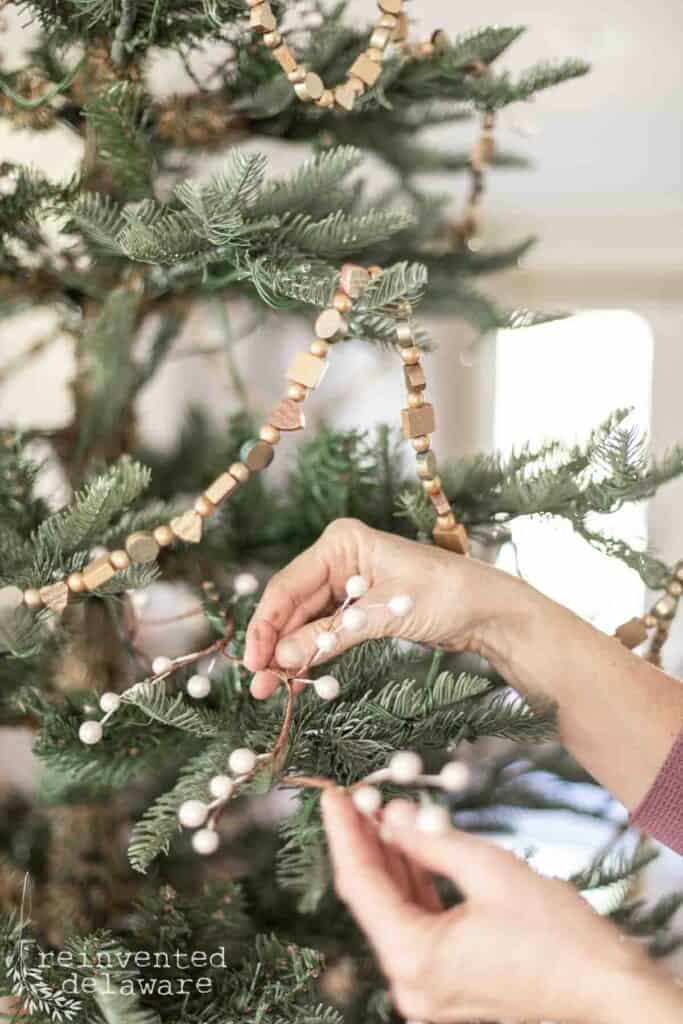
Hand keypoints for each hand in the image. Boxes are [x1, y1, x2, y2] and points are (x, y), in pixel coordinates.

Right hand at [244, 517, 523, 697]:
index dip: (266, 626)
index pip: (288, 586)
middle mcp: (338, 557)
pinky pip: (324, 630)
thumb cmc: (446, 595)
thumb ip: (331, 636)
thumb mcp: (385, 615)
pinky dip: (311, 653)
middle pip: (292, 605)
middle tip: (258, 686)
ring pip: (304, 621)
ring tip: (271, 689)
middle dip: (275, 645)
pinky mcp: (358, 605)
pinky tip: (296, 677)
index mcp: (341, 542)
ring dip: (289, 653)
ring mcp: (346, 581)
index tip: (253, 662)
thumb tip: (283, 659)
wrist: (490, 609)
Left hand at [321, 788, 680, 1023]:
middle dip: (363, 843)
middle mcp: (412, 983)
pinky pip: (418, 925)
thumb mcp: (489, 870)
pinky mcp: (449, 982)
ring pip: (395, 910)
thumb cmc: (557, 934)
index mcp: (414, 960)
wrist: (607, 992)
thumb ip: (429, 841)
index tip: (331, 794)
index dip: (343, 834)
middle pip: (373, 899)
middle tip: (352, 794)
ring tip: (377, 809)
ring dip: (388, 860)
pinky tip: (408, 845)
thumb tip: (389, 814)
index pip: (360, 885)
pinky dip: (413, 885)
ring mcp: (430, 988)